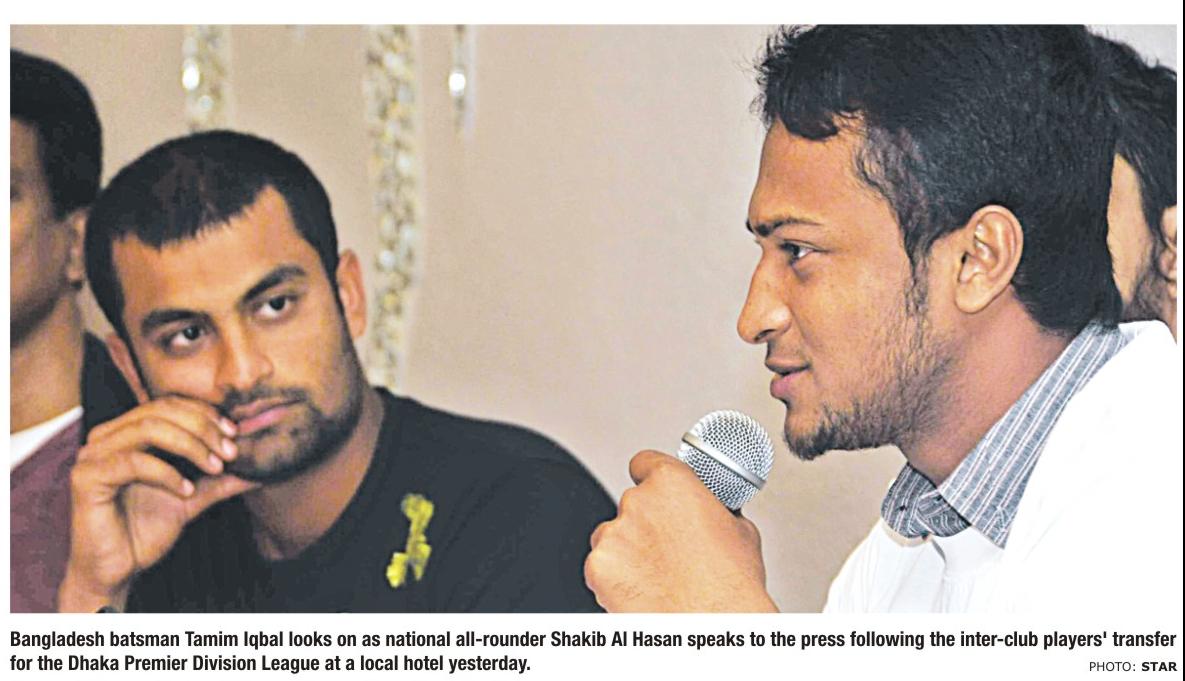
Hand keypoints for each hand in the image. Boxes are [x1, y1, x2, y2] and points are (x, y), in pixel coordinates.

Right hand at [58, 396, 257, 611]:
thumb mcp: (192, 498)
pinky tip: (187, 490)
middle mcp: (106, 436)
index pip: (169, 404)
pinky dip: (166, 473)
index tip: (234, 434)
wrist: (116, 569)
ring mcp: (93, 454)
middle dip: (203, 428)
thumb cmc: (145, 531)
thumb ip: (221, 480)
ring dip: (190, 446)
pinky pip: (133, 462)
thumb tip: (260, 470)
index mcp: (126, 432)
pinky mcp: (86, 477)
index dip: (205, 414)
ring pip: (149, 429)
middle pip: (161, 410)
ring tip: (215, 468)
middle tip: (230, 452)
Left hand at [584, 450, 777, 611]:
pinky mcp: (598, 568)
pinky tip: (643, 592)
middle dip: (645, 525)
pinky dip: (615, 579)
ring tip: (658, 578)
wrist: (713, 628)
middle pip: (631, 505)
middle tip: (668, 552)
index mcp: (671, 484)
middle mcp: (637, 502)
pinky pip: (602, 568)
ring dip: (628, 551)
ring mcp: (613, 535)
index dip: (650, 478)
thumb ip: (716, 511)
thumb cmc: (730, 587)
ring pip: (613, 537)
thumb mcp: (741, 533)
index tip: (654, 490)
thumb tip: (717, 514)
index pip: (645, 463)